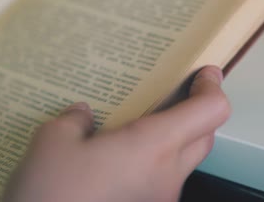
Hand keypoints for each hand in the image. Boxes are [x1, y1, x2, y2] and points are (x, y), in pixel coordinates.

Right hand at [5, 65, 229, 201]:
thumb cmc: (51, 196)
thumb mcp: (52, 143)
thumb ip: (73, 120)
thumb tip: (82, 116)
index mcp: (153, 147)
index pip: (210, 111)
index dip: (211, 86)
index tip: (204, 73)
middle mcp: (167, 176)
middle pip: (204, 137)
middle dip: (195, 112)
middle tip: (171, 95)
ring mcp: (160, 201)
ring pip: (182, 163)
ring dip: (170, 142)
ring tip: (131, 130)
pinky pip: (160, 183)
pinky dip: (150, 166)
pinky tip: (114, 164)